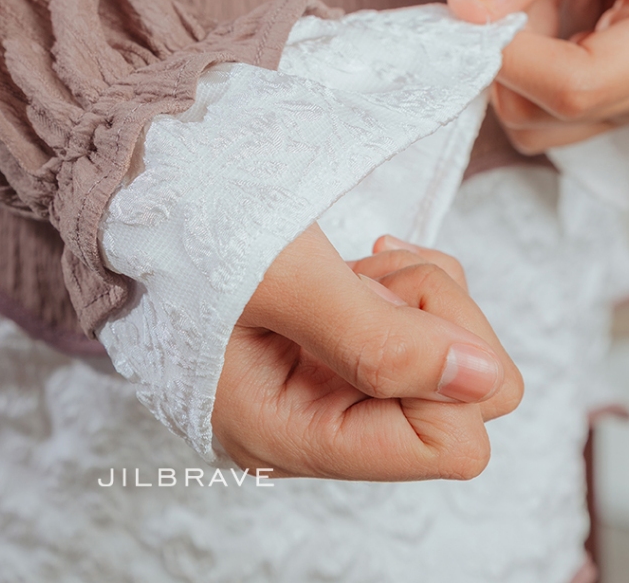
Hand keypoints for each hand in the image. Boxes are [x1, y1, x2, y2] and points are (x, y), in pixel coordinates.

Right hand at [211, 224, 522, 479]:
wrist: (140, 185)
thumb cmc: (184, 226)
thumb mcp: (279, 275)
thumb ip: (381, 340)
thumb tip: (488, 383)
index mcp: (286, 433)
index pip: (446, 443)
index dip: (442, 365)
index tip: (382, 297)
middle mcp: (312, 425)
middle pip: (458, 406)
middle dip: (431, 320)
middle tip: (367, 272)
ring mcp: (325, 387)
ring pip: (448, 364)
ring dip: (415, 296)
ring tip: (351, 265)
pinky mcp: (334, 351)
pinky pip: (423, 333)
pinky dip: (409, 287)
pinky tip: (362, 265)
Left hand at [447, 0, 628, 152]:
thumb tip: (466, 10)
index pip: (576, 85)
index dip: (509, 55)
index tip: (480, 10)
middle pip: (549, 113)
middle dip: (512, 52)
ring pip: (543, 124)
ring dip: (521, 63)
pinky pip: (553, 115)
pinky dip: (533, 72)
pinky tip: (560, 16)